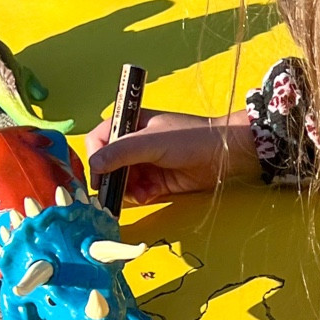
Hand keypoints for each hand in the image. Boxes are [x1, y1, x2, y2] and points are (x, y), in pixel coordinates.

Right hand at [84, 108, 260, 205]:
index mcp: (130, 124)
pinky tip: (149, 195)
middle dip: (112, 179)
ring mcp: (146, 162)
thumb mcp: (152, 142)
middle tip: (114, 193)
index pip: (100, 139)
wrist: (224, 154)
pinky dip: (140, 195)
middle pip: (109, 164)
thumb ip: (122, 152)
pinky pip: (139, 191)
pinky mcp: (158, 180)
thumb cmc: (191, 138)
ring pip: (123, 180)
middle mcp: (135, 143)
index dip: (95, 158)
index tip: (98, 177)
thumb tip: (94, 164)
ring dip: (126, 190)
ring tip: (139, 193)